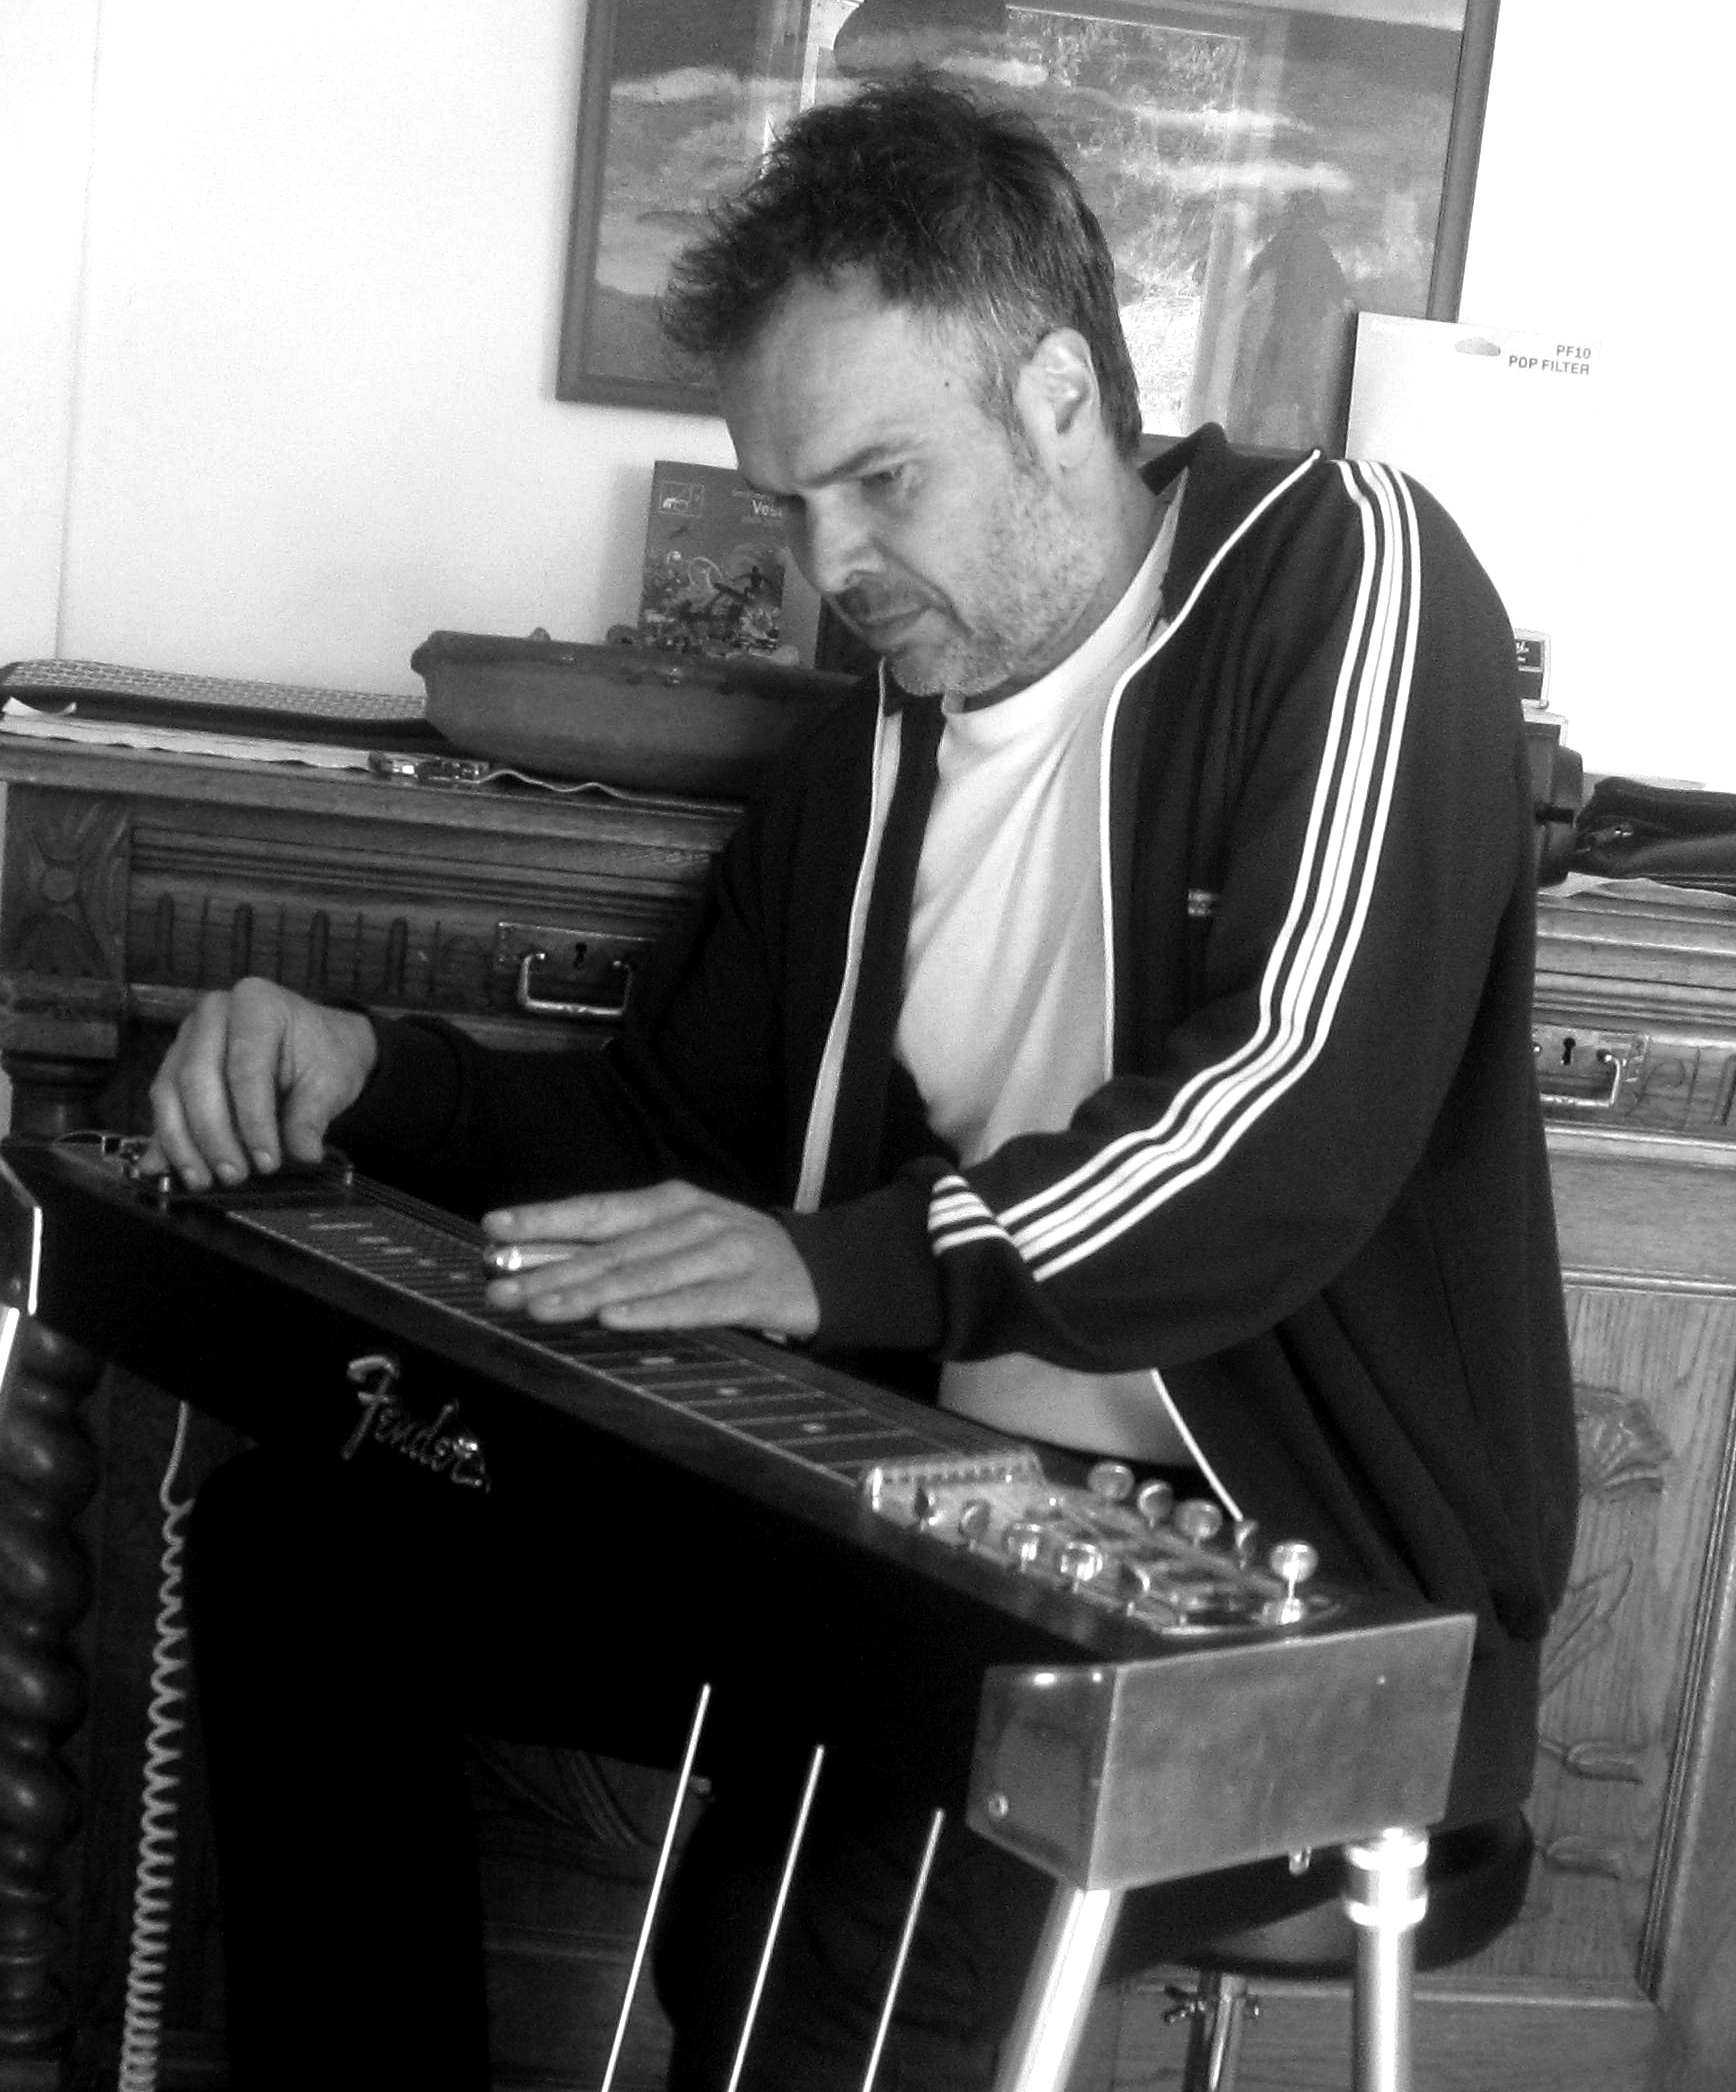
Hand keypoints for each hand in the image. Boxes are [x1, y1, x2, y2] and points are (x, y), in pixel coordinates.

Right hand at [143, 978, 378, 1188]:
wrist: (316, 1043)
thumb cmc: (323, 1055)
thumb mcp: (331, 1082)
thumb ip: (312, 1116)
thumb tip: (303, 1153)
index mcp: (256, 1002)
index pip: (246, 1067)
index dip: (254, 1119)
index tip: (267, 1161)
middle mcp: (212, 1012)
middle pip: (197, 1077)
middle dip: (213, 1134)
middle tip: (234, 1174)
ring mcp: (187, 1037)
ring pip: (169, 1092)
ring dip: (182, 1142)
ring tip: (203, 1180)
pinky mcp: (173, 1063)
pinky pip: (162, 1103)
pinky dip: (165, 1139)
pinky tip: (166, 1169)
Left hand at [482, 1181, 819, 1339]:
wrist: (826, 1269)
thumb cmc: (738, 1256)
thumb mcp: (683, 1236)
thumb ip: (625, 1247)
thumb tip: (545, 1263)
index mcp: (672, 1202)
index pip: (597, 1210)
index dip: (544, 1218)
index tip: (494, 1229)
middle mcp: (694, 1221)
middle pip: (611, 1249)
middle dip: (550, 1270)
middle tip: (501, 1290)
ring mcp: (723, 1255)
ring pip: (643, 1276)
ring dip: (587, 1292)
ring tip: (541, 1307)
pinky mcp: (749, 1292)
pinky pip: (692, 1305)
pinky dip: (649, 1311)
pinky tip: (613, 1318)